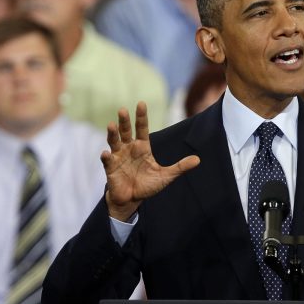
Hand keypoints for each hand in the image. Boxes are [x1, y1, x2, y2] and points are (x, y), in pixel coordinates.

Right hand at [101, 102, 199, 220]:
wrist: (133, 199)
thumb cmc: (148, 185)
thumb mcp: (166, 176)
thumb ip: (180, 167)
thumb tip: (198, 160)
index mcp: (142, 147)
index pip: (142, 129)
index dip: (141, 117)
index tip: (141, 103)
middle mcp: (129, 148)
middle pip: (126, 131)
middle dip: (124, 121)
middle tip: (123, 110)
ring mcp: (118, 157)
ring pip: (114, 142)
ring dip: (112, 134)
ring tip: (111, 125)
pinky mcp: (111, 168)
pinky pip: (107, 161)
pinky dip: (106, 157)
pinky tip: (106, 153)